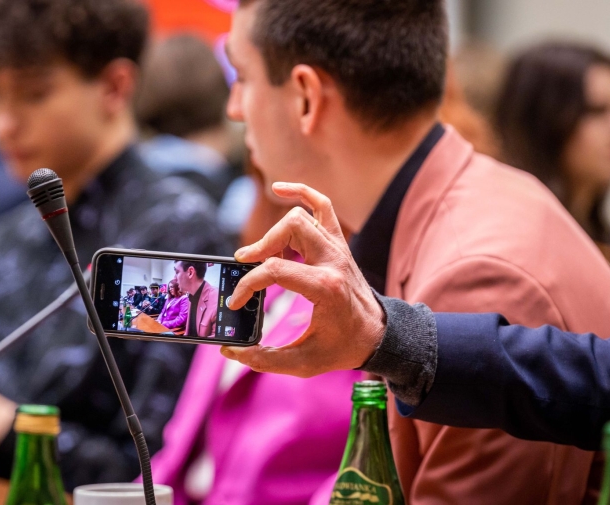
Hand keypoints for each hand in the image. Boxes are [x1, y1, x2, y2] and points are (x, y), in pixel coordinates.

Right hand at [220, 182, 385, 377]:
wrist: (378, 336)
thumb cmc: (342, 348)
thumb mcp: (303, 363)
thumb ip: (264, 359)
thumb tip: (231, 350)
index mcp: (325, 287)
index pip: (275, 270)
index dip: (247, 285)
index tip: (237, 301)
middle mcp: (333, 261)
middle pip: (289, 230)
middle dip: (261, 246)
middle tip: (246, 266)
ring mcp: (338, 248)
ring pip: (301, 216)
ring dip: (275, 230)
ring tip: (262, 252)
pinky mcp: (338, 243)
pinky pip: (322, 205)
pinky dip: (301, 192)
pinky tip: (279, 188)